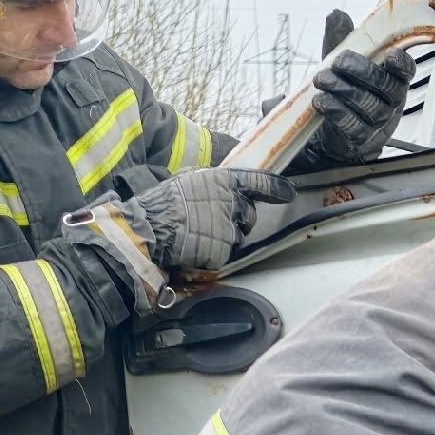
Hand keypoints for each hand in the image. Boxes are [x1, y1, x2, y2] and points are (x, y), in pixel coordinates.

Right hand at [67, 168, 291, 307]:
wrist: (146, 231)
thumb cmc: (159, 205)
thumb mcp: (184, 181)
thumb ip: (209, 183)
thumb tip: (222, 185)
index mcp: (220, 180)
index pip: (257, 182)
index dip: (275, 188)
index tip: (288, 192)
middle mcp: (230, 202)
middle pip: (248, 215)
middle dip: (236, 220)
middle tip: (208, 222)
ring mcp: (229, 228)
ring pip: (238, 236)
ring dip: (223, 237)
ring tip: (196, 234)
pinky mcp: (224, 251)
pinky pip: (225, 254)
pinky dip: (213, 253)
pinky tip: (195, 247)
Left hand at [300, 50, 413, 166]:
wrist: (331, 127)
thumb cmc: (343, 87)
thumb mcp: (340, 60)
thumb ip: (340, 39)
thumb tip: (336, 14)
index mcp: (392, 78)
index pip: (406, 70)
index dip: (401, 64)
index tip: (390, 55)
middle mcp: (391, 101)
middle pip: (386, 86)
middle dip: (361, 71)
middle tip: (337, 62)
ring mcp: (379, 122)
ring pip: (369, 105)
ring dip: (342, 89)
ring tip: (321, 79)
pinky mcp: (362, 138)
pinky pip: (353, 126)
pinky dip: (336, 111)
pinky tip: (321, 101)